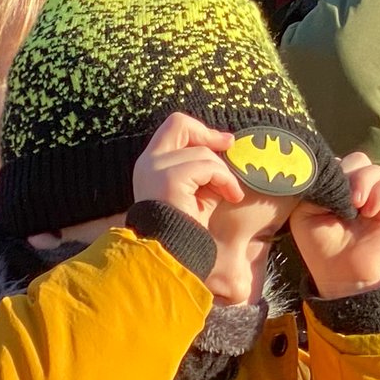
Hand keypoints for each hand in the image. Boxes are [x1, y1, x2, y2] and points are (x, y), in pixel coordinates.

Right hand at [130, 113, 244, 229]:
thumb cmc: (186, 227)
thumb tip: (225, 145)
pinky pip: (208, 168)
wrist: (172, 255)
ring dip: (223, 173)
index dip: (199, 131)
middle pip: (178, 124)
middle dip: (207, 133)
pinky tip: (231, 196)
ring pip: (203, 153)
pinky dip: (225, 181)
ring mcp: (156, 169)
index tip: (222, 142)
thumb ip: (204, 169)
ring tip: (230, 194)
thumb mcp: (197, 191)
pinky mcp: (170, 179)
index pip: (172, 129)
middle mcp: (147, 162)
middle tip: (230, 145)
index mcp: (150, 164)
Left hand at [289, 153, 379, 299]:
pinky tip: (369, 211)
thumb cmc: (320, 246)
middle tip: (342, 199)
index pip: (336, 162)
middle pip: (357, 160)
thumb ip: (315, 186)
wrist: (343, 275)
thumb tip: (332, 170)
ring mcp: (377, 195)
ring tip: (356, 206)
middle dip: (347, 175)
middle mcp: (357, 187)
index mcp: (335, 186)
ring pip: (374, 168)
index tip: (323, 187)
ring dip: (363, 183)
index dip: (331, 170)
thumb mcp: (305, 213)